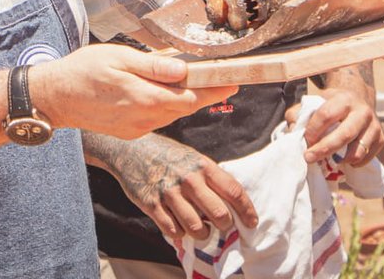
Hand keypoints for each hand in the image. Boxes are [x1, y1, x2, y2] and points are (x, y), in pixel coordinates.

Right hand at [33, 45, 237, 139]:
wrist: (55, 98)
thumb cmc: (84, 71)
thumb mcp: (118, 58)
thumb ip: (153, 67)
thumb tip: (184, 70)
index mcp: (145, 98)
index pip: (191, 98)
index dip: (214, 91)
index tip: (234, 83)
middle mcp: (145, 118)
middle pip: (185, 107)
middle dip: (204, 94)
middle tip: (221, 79)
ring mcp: (137, 128)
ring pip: (171, 114)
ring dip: (184, 100)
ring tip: (194, 82)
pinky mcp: (130, 132)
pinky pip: (156, 119)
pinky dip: (165, 106)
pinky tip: (162, 93)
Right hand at [97, 133, 257, 243]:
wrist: (131, 148)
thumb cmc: (169, 156)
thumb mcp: (193, 159)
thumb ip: (211, 178)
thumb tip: (233, 205)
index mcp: (203, 165)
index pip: (233, 191)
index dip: (246, 210)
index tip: (251, 223)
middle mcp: (188, 178)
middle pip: (219, 213)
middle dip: (225, 225)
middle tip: (222, 226)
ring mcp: (169, 192)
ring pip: (197, 227)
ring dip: (202, 234)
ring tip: (201, 230)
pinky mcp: (151, 204)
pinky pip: (173, 230)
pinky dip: (180, 234)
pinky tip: (179, 226)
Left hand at [288, 88, 383, 166]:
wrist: (358, 99)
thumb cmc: (331, 105)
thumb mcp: (314, 102)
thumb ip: (299, 114)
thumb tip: (292, 132)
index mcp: (344, 99)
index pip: (326, 115)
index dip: (313, 130)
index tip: (304, 140)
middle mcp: (362, 111)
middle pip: (343, 135)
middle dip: (323, 149)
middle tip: (309, 158)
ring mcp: (374, 125)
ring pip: (357, 151)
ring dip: (338, 160)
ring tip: (327, 160)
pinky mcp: (381, 138)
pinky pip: (365, 158)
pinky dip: (352, 164)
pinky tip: (342, 159)